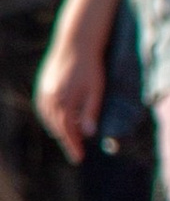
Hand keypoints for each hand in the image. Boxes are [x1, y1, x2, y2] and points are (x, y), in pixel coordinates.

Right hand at [34, 23, 105, 159]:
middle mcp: (51, 98)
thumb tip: (88, 134)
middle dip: (66, 140)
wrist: (75, 43)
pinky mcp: (42, 85)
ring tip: (67, 139)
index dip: (73, 145)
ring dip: (57, 130)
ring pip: (48, 118)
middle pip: (56, 127)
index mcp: (64, 101)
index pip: (67, 131)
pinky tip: (56, 121)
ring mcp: (44, 91)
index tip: (79, 158)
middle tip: (75, 152)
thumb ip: (91, 112)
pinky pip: (43, 107)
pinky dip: (49, 118)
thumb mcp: (96, 90)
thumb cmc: (90, 67)